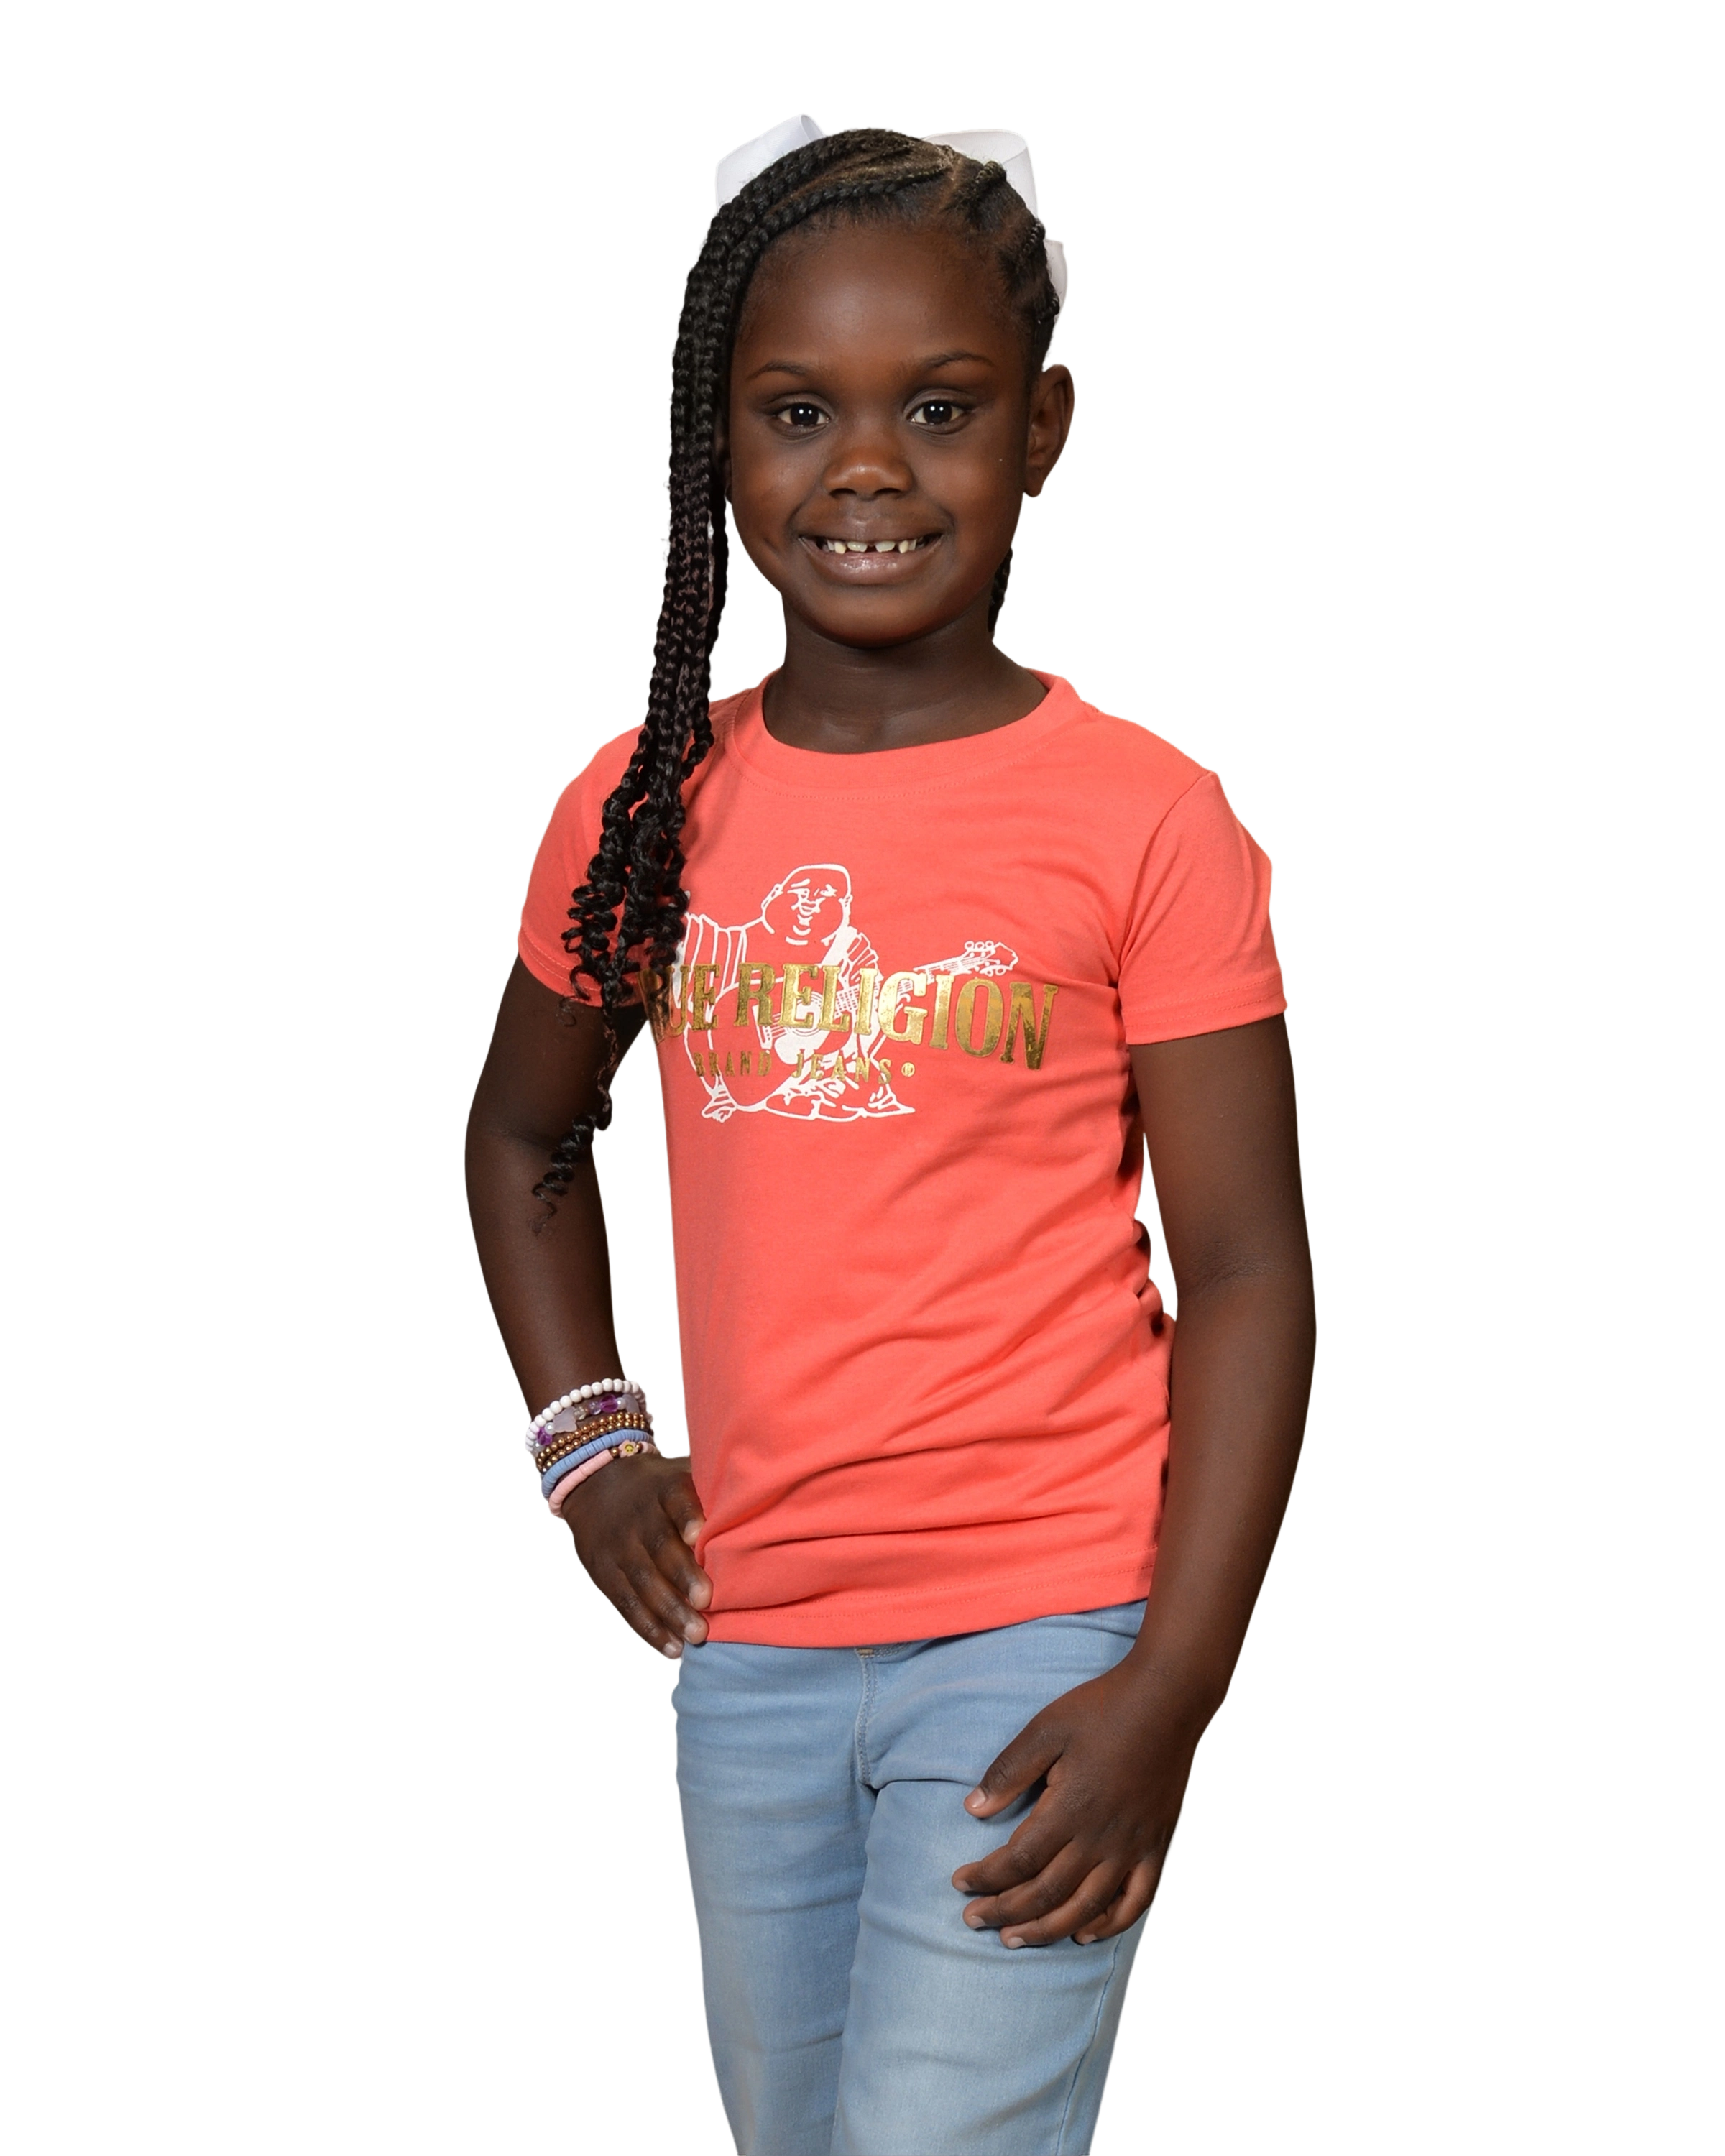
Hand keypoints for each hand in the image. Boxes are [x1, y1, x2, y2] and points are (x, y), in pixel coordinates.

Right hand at [560, 1451, 710, 1661]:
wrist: (592, 1485)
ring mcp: (619, 1547)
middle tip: (706, 1601)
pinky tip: (672, 1649)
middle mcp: (639, 1518)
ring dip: (669, 1612)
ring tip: (695, 1635)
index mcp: (663, 1489)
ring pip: (642, 1581)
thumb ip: (712, 1490)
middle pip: (659, 1546)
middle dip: (682, 1576)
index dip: (687, 1516)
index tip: (699, 1535)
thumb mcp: (677, 1474)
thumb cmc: (657, 1487)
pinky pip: (627, 1605)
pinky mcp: (604, 1574)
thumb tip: (765, 1506)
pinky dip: (649, 1629)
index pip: (674, 1499)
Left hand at [951, 1660, 1212, 1948]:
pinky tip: (1084, 1934)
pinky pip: (1135, 1902)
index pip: (1018, 1860)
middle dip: (1005, 1911)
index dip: (985, 1877)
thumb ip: (1009, 1772)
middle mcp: (1101, 1838)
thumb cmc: (1103, 1708)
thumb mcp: (1046, 1729)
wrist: (1168, 1698)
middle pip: (1046, 1892)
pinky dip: (1108, 1925)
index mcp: (1070, 1808)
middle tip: (974, 1920)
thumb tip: (972, 1809)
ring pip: (1085, 1907)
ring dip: (1046, 1929)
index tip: (959, 1883)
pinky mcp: (1155, 1846)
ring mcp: (1132, 1847)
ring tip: (1014, 1939)